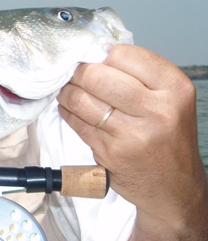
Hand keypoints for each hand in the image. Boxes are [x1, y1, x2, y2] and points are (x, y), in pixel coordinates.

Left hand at [58, 44, 207, 240]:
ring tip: (68, 89)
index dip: (102, 55)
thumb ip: (138, 75)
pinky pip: (76, 122)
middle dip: (80, 72)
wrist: (174, 187)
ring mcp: (132, 134)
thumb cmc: (168, 136)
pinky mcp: (110, 152)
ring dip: (67, 91)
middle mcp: (157, 110)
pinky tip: (69, 107)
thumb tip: (94, 53)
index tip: (96, 59)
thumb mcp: (169, 99)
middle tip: (75, 73)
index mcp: (174, 88)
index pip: (124, 55)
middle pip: (97, 75)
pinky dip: (67, 110)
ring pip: (82, 99)